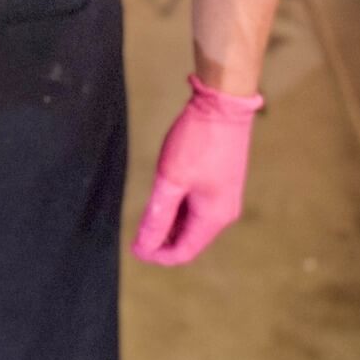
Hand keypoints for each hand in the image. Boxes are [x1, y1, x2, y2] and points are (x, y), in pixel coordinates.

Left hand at [132, 74, 262, 265]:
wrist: (223, 105)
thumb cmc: (197, 141)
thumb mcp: (170, 180)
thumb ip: (157, 216)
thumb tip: (143, 246)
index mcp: (214, 217)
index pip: (183, 251)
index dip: (157, 254)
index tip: (134, 249)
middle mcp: (224, 212)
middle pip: (189, 239)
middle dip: (162, 241)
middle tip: (136, 234)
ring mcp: (225, 196)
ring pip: (193, 223)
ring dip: (170, 225)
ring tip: (146, 217)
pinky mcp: (222, 182)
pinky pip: (198, 206)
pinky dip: (180, 209)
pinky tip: (163, 200)